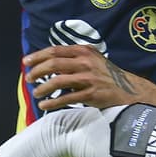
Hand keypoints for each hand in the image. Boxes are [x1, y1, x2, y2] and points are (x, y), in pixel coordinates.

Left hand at [23, 45, 142, 109]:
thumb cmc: (107, 76)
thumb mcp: (93, 60)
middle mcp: (85, 62)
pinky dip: (53, 102)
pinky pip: (66, 98)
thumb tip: (49, 63)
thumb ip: (74, 58)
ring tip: (36, 93)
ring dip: (43, 88)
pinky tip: (45, 105)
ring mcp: (88, 78)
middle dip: (37, 71)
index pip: (55, 50)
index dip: (38, 56)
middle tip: (29, 78)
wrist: (129, 90)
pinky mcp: (91, 94)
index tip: (26, 62)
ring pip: (57, 81)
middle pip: (53, 64)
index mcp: (84, 51)